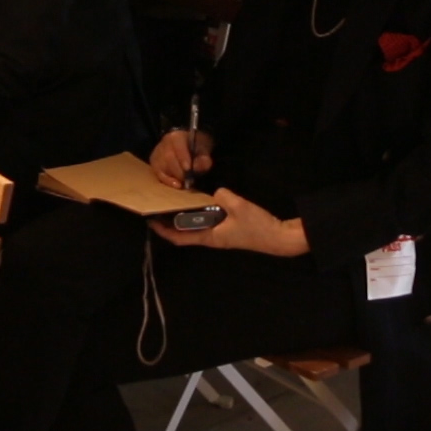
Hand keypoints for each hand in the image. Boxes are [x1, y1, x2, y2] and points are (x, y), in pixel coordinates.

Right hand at [150, 128, 214, 189]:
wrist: (187, 144)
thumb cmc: (196, 146)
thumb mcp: (204, 149)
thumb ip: (204, 158)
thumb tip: (199, 167)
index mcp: (176, 137)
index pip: (178, 147)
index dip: (183, 158)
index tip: (189, 169)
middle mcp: (163, 144)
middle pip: (168, 158)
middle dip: (179, 171)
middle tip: (189, 180)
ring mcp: (157, 154)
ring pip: (162, 167)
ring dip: (174, 177)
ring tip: (184, 182)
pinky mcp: (154, 163)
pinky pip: (158, 174)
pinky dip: (167, 181)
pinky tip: (176, 184)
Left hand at [151, 188, 308, 255]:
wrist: (279, 237)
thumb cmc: (257, 227)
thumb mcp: (239, 207)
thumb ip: (223, 197)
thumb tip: (216, 192)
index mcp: (210, 237)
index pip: (180, 237)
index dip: (163, 231)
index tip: (150, 221)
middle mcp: (212, 238)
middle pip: (185, 232)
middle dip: (171, 222)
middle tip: (161, 205)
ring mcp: (221, 234)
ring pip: (197, 226)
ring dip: (185, 217)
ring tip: (176, 201)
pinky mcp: (229, 229)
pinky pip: (209, 221)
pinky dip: (200, 213)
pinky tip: (201, 201)